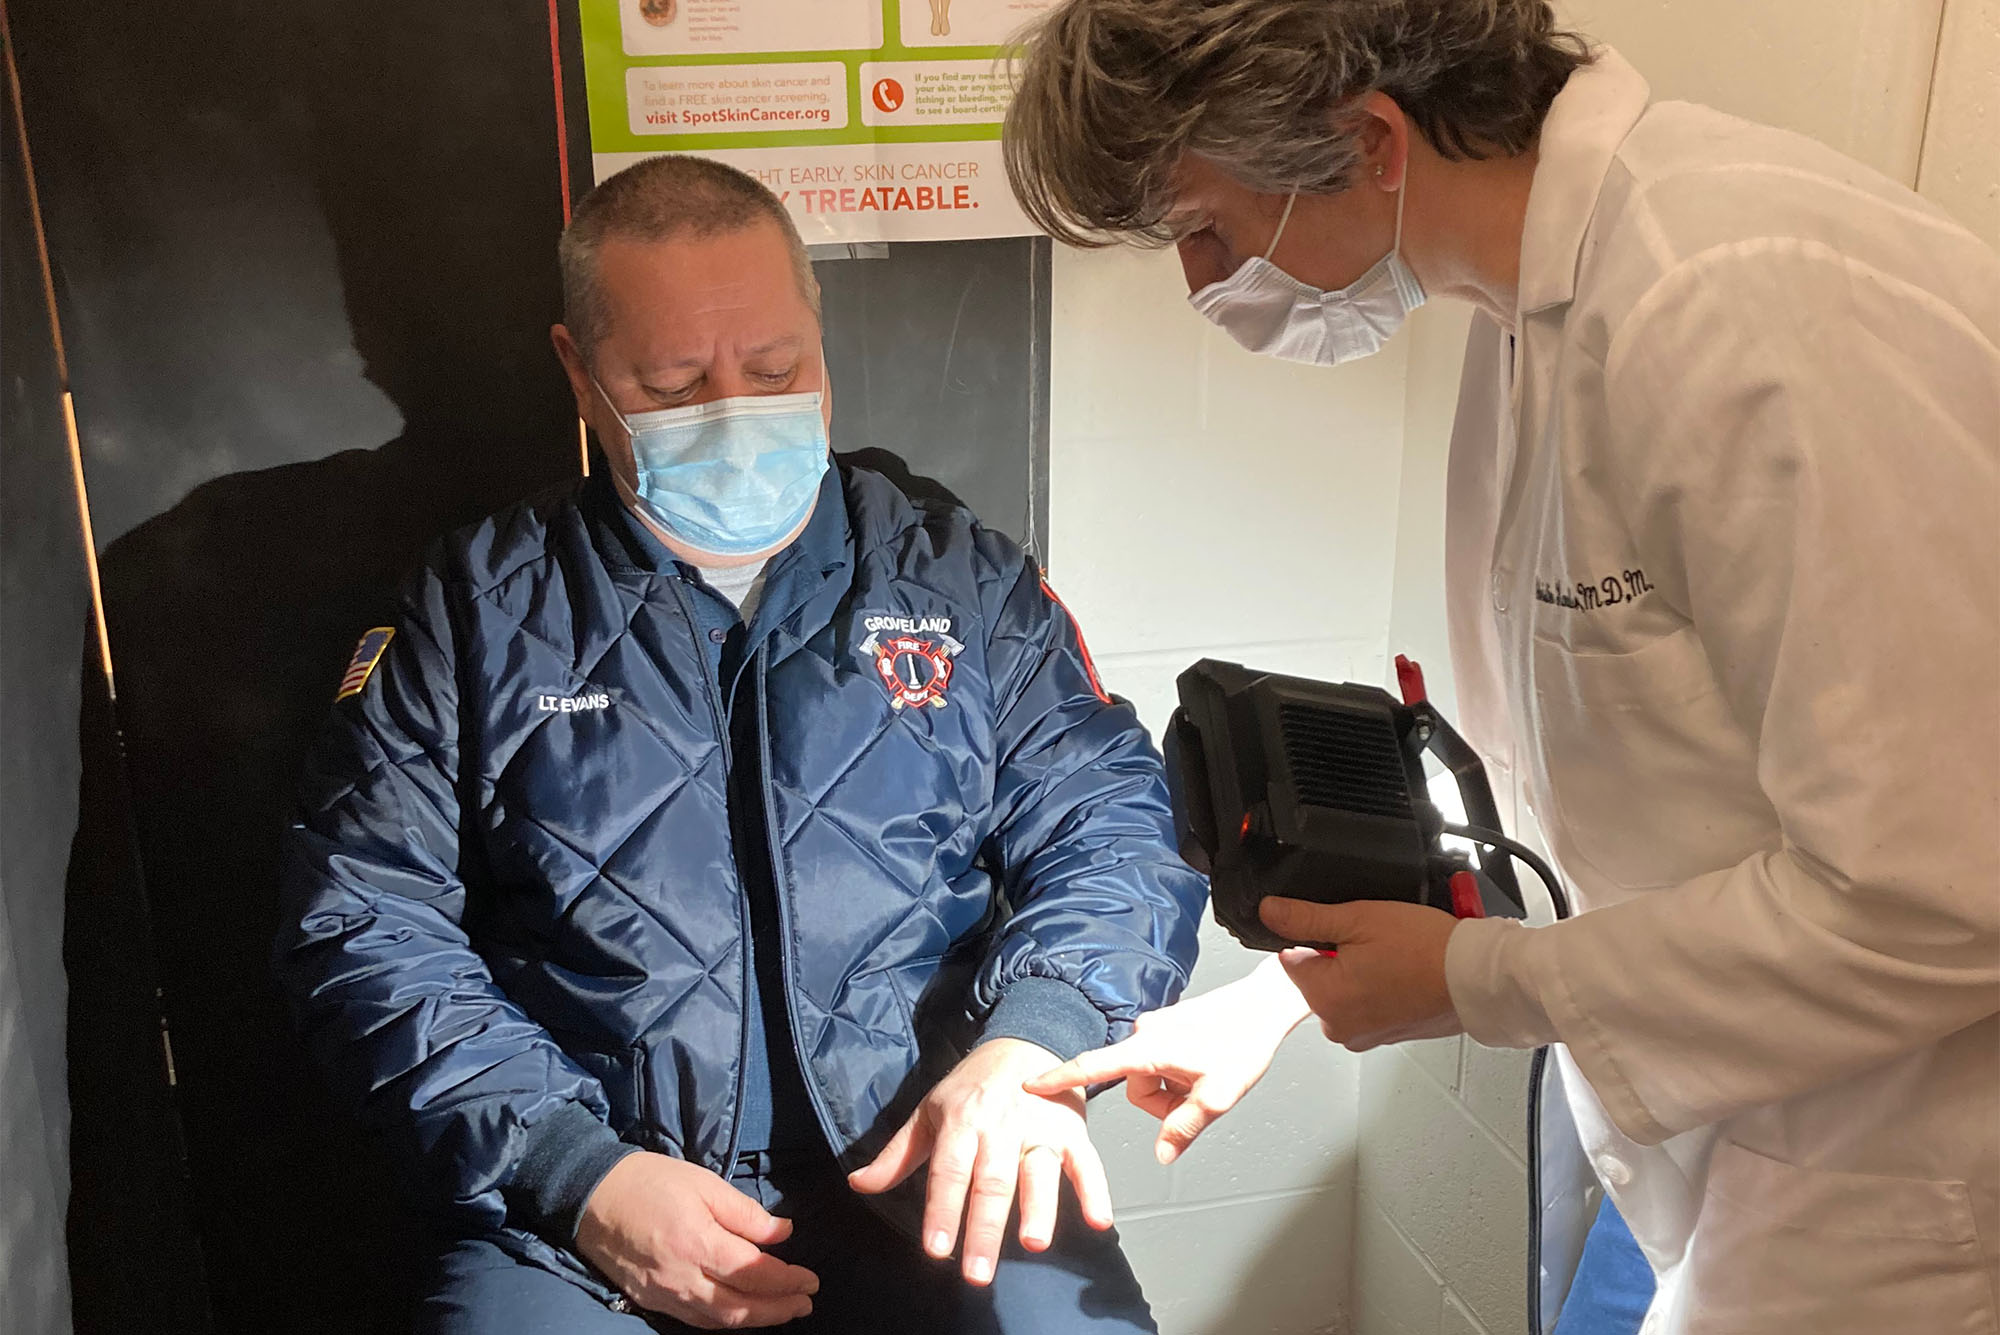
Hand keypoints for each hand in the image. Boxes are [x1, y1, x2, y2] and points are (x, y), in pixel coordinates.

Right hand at [575, 1151, 819, 1328]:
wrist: (592, 1196)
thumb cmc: (651, 1181)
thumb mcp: (704, 1183)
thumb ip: (745, 1213)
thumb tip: (783, 1233)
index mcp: (698, 1242)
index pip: (754, 1273)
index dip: (787, 1280)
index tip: (811, 1280)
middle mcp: (682, 1277)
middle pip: (740, 1307)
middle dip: (778, 1309)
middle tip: (805, 1303)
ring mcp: (664, 1294)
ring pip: (718, 1321)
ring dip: (755, 1320)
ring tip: (783, 1311)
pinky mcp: (650, 1301)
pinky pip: (695, 1320)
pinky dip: (724, 1321)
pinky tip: (741, 1313)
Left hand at [847, 1037, 1111, 1284]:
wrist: (1025, 1039)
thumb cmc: (973, 1085)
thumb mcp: (930, 1111)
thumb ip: (897, 1154)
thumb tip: (858, 1185)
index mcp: (962, 1123)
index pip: (949, 1173)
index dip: (942, 1211)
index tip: (936, 1249)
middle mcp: (1001, 1128)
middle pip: (992, 1183)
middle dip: (985, 1228)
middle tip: (978, 1273)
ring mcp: (1040, 1130)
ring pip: (1038, 1173)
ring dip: (1038, 1208)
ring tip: (1034, 1242)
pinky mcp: (1073, 1132)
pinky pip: (1087, 1163)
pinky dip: (1095, 1190)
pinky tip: (1098, 1220)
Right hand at [1023, 957, 1309, 1163]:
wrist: (1263, 1007)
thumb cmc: (1244, 1043)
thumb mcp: (1218, 1096)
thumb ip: (1184, 1128)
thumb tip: (1162, 1154)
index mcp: (1150, 1048)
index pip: (1094, 1067)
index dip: (1061, 1079)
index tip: (1032, 1086)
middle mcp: (1146, 1033)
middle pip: (1136, 1087)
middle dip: (1165, 1101)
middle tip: (1200, 1094)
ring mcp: (1156, 1029)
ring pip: (1150, 1078)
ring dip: (1175, 1088)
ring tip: (1206, 1076)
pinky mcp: (1167, 1028)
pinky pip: (1161, 1063)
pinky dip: (1180, 1073)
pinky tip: (1206, 1065)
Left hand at [1261, 898, 1463, 1050]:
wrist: (1478, 978)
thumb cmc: (1428, 950)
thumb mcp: (1359, 919)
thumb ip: (1306, 917)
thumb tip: (1269, 912)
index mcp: (1323, 998)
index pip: (1291, 957)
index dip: (1317, 936)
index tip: (1346, 931)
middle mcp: (1338, 1026)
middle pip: (1317, 976)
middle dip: (1338, 955)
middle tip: (1376, 942)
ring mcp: (1364, 1035)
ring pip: (1344, 989)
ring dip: (1360, 971)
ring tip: (1394, 958)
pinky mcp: (1386, 1036)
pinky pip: (1368, 1004)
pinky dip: (1380, 988)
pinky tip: (1403, 973)